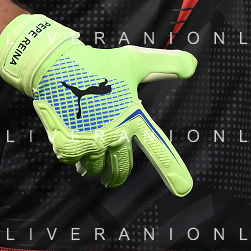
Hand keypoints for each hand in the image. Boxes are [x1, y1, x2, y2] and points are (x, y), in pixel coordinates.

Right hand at [0, 14, 196, 194]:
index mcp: (133, 117)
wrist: (56, 66)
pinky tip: (75, 139)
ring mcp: (90, 142)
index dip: (173, 169)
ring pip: (97, 169)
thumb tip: (194, 66)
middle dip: (116, 175)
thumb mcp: (135, 61)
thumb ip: (166, 65)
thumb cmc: (98, 63)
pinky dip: (76, 156)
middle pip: (121, 169)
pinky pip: (76, 163)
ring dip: (95, 164)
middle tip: (113, 176)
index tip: (185, 189)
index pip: (158, 148)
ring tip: (90, 148)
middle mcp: (114, 134)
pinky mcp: (68, 146)